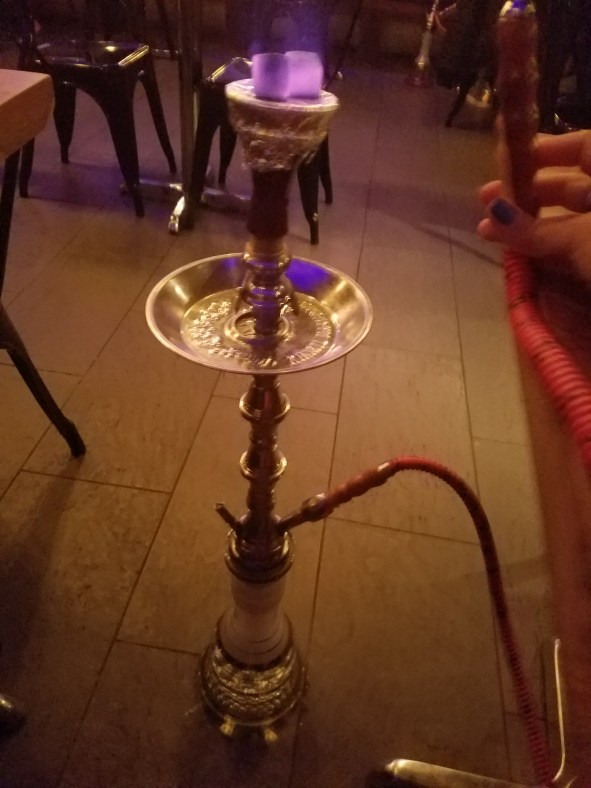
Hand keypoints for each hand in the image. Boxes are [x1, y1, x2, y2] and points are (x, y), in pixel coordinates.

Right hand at [477, 130, 590, 283]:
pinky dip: (549, 249)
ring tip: (489, 233)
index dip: (547, 149)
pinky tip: (517, 253)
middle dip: (528, 192)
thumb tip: (492, 214)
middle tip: (486, 200)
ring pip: (573, 219)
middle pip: (576, 183)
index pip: (585, 145)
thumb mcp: (583, 239)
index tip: (509, 161)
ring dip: (531, 225)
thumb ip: (538, 229)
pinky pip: (578, 248)